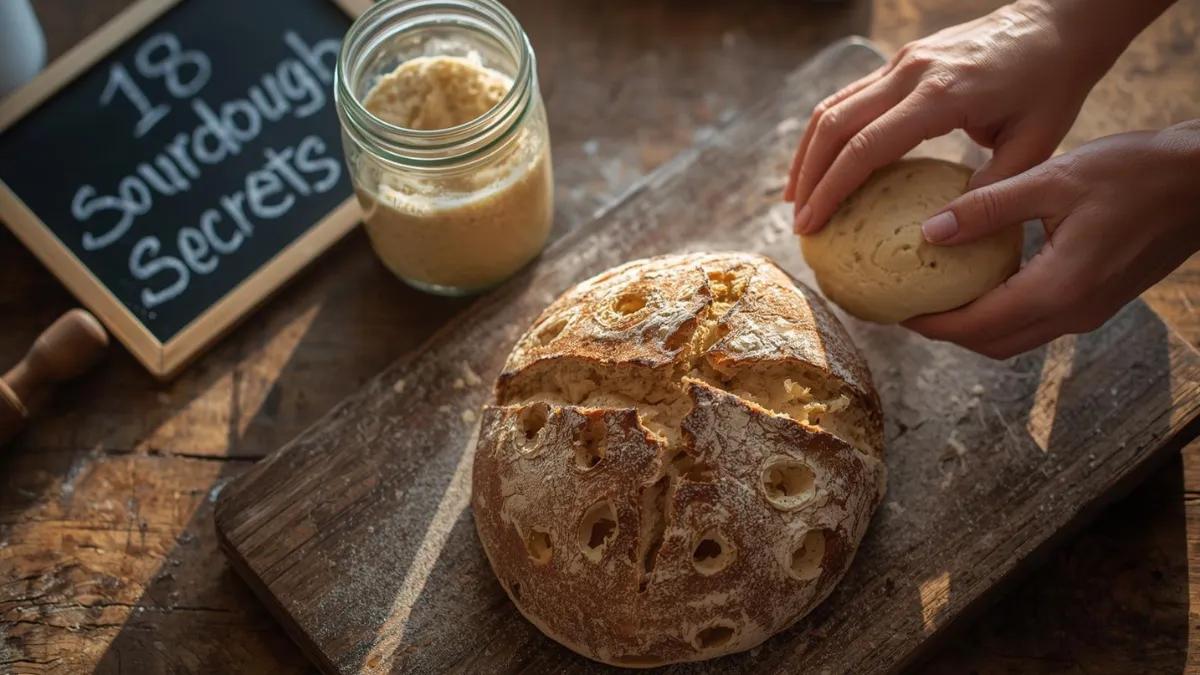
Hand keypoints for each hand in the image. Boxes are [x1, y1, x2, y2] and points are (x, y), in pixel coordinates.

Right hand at [785, 0, 1150, 234]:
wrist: (1060, 22)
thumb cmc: (1053, 85)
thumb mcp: (1034, 145)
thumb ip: (988, 190)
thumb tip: (944, 234)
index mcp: (940, 96)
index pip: (865, 147)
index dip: (831, 190)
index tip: (813, 225)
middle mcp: (911, 73)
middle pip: (834, 126)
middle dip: (808, 178)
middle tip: (799, 222)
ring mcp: (902, 62)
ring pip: (833, 107)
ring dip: (808, 154)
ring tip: (797, 196)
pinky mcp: (902, 61)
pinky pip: (850, 97)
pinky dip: (828, 132)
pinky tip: (823, 161)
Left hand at [903, 122, 1199, 358]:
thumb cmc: (1138, 171)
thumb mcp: (1054, 179)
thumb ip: (988, 208)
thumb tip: (929, 231)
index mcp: (1059, 289)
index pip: (977, 326)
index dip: (931, 325)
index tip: (893, 312)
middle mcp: (1074, 313)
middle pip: (992, 344)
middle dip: (946, 333)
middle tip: (908, 306)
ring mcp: (1090, 311)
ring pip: (1015, 337)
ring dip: (974, 326)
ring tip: (936, 295)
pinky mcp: (1099, 300)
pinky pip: (1037, 321)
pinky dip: (1002, 312)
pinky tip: (983, 280)